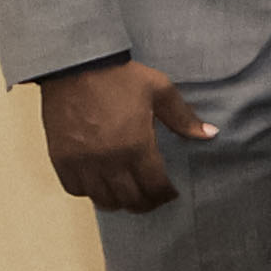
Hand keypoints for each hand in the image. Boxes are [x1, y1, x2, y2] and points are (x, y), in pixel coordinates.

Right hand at [32, 60, 210, 213]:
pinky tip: (100, 185)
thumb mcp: (161, 91)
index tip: (171, 194)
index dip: (165, 196)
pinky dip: (89, 192)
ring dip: (118, 201)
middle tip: (152, 199)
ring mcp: (82, 162)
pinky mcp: (61, 158)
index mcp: (136, 145)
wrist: (77, 66)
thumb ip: (184, 118)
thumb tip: (210, 134)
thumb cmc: (121, 77)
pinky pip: (75, 189)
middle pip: (129, 199)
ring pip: (102, 199)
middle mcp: (109, 160)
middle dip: (145, 204)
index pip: (154, 186)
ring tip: (127, 195)